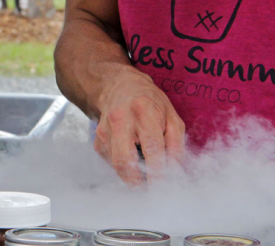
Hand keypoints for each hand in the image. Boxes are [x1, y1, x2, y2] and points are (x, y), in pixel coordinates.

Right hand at [94, 68, 185, 184]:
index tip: (164, 188)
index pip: (152, 147)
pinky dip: (124, 166)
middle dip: (139, 183)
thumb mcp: (172, 118)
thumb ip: (176, 146)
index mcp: (143, 110)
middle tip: (151, 189)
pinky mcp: (97, 140)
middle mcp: (120, 118)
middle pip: (125, 161)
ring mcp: (105, 129)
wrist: (119, 86)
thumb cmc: (151, 103)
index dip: (158, 172)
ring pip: (117, 166)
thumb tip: (174, 174)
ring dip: (132, 176)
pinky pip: (112, 163)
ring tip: (145, 169)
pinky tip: (132, 154)